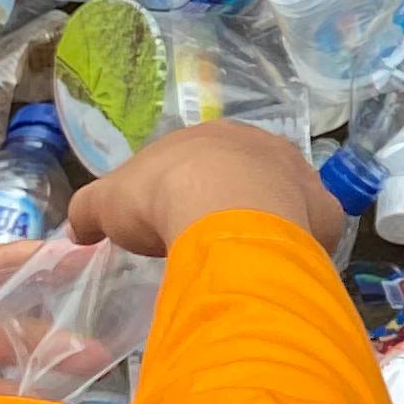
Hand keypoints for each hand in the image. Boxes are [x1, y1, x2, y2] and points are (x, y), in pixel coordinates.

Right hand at [70, 122, 340, 256]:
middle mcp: (261, 145)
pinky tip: (280, 268)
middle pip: (244, 174)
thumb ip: (90, 210)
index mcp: (209, 135)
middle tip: (210, 239)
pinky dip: (299, 244)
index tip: (173, 217)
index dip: (183, 187)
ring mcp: (298, 174)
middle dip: (229, 201)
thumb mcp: (106, 201)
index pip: (196, 159)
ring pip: (283, 197)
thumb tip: (80, 227)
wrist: (224, 211)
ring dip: (268, 220)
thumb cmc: (162, 197)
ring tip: (245, 258)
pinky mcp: (324, 209)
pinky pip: (313, 227)